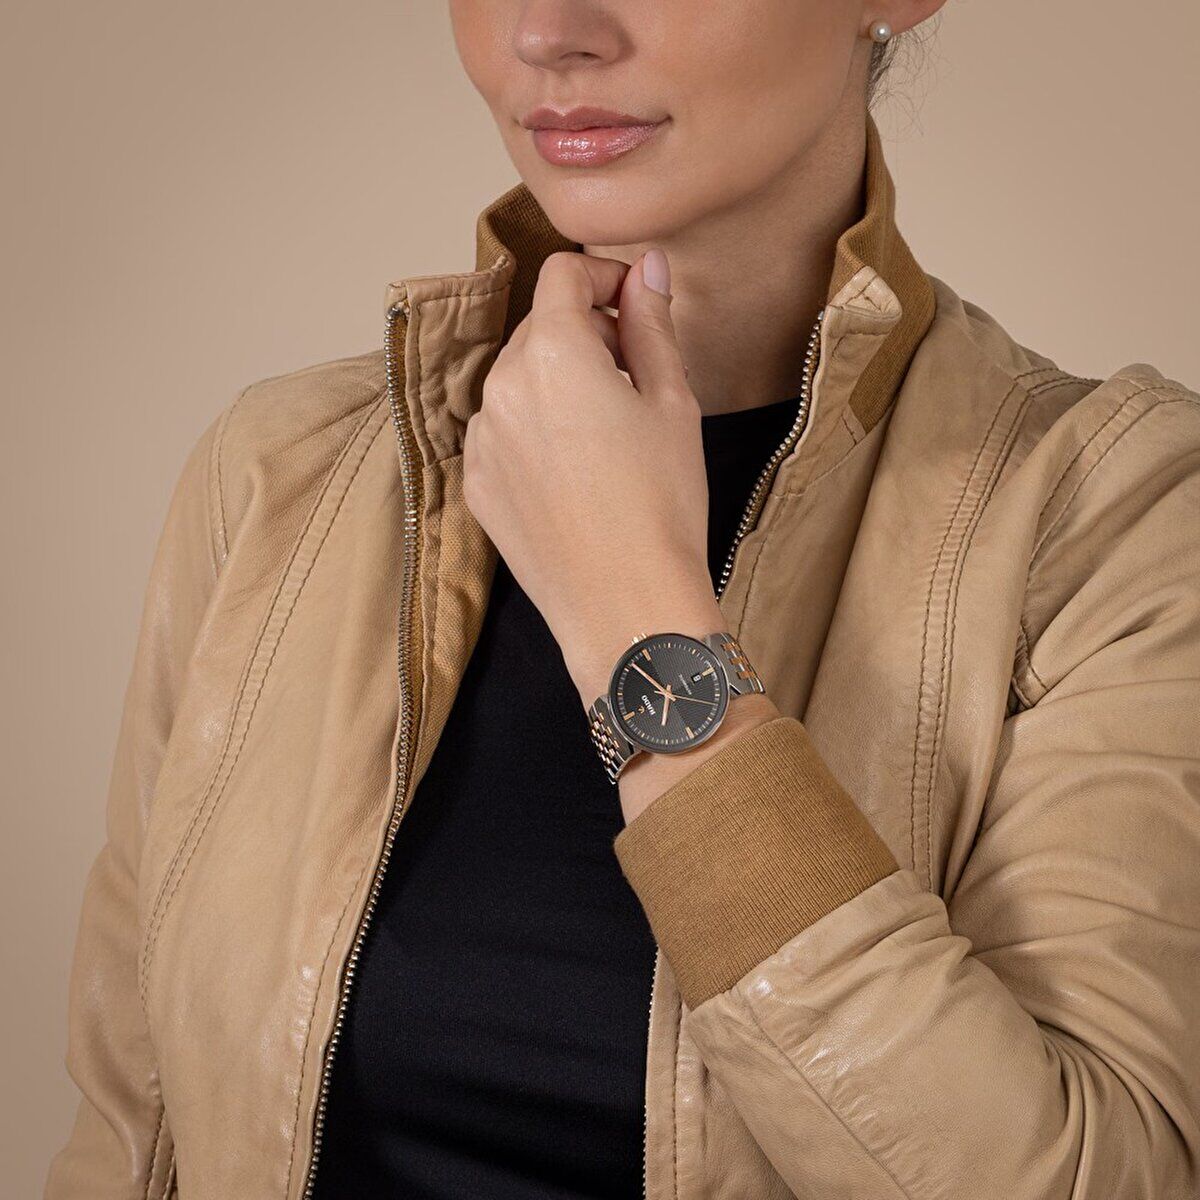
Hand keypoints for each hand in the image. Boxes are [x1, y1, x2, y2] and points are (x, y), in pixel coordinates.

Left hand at [463, 248, 724, 704]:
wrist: (626, 604)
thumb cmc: (662, 504)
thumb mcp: (671, 404)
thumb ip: (651, 324)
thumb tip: (646, 268)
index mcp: (552, 354)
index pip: (562, 275)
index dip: (604, 275)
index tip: (634, 301)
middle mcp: (501, 387)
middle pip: (540, 326)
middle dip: (585, 332)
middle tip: (635, 375)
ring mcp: (480, 439)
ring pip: (518, 380)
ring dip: (558, 382)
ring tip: (607, 431)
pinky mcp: (475, 485)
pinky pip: (502, 431)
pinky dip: (533, 429)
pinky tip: (575, 470)